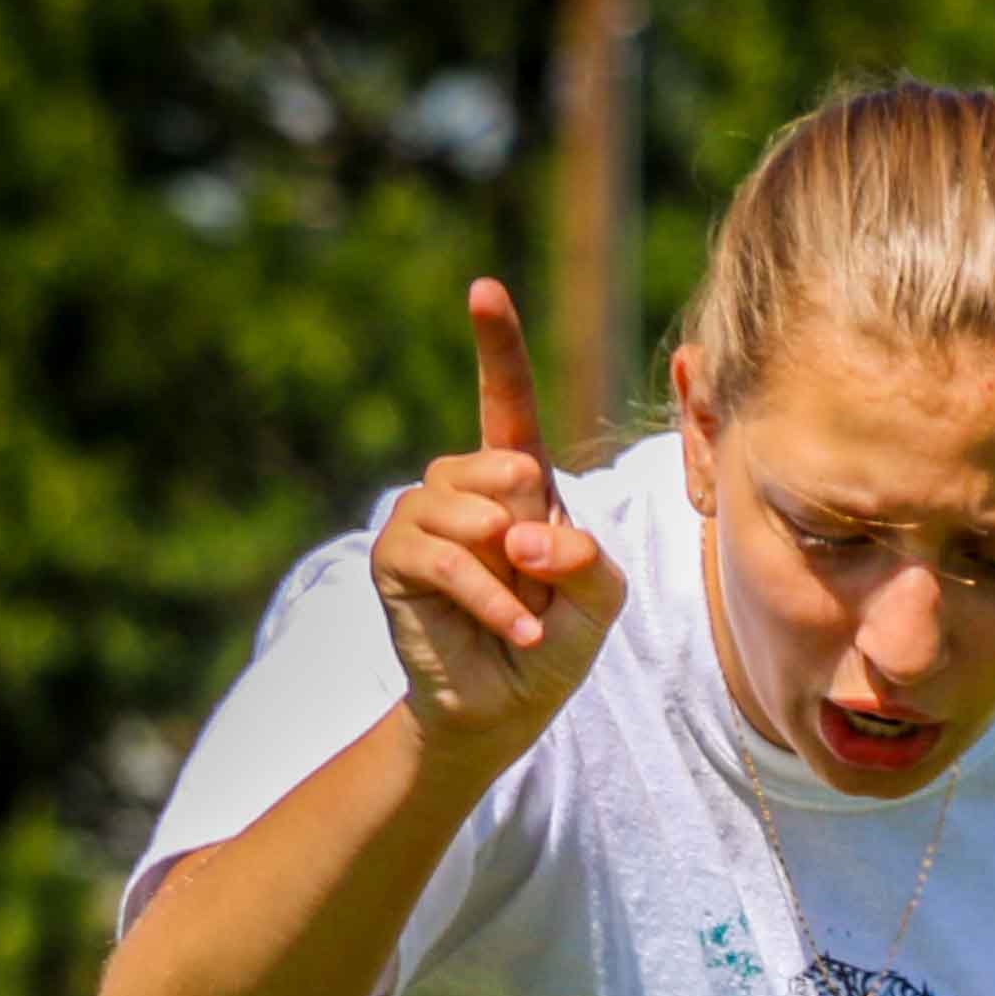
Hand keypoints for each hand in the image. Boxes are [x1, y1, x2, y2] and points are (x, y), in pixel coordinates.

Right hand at [370, 281, 621, 768]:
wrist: (503, 706)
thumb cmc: (552, 642)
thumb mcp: (600, 601)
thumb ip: (587, 561)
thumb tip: (524, 536)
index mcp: (519, 484)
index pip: (506, 402)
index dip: (498, 347)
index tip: (485, 288)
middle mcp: (466, 489)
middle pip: (503, 463)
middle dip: (535, 529)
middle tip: (537, 582)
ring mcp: (423, 518)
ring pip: (469, 508)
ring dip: (510, 569)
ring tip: (525, 612)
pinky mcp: (395, 559)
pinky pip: (443, 557)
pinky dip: (488, 597)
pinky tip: (516, 630)